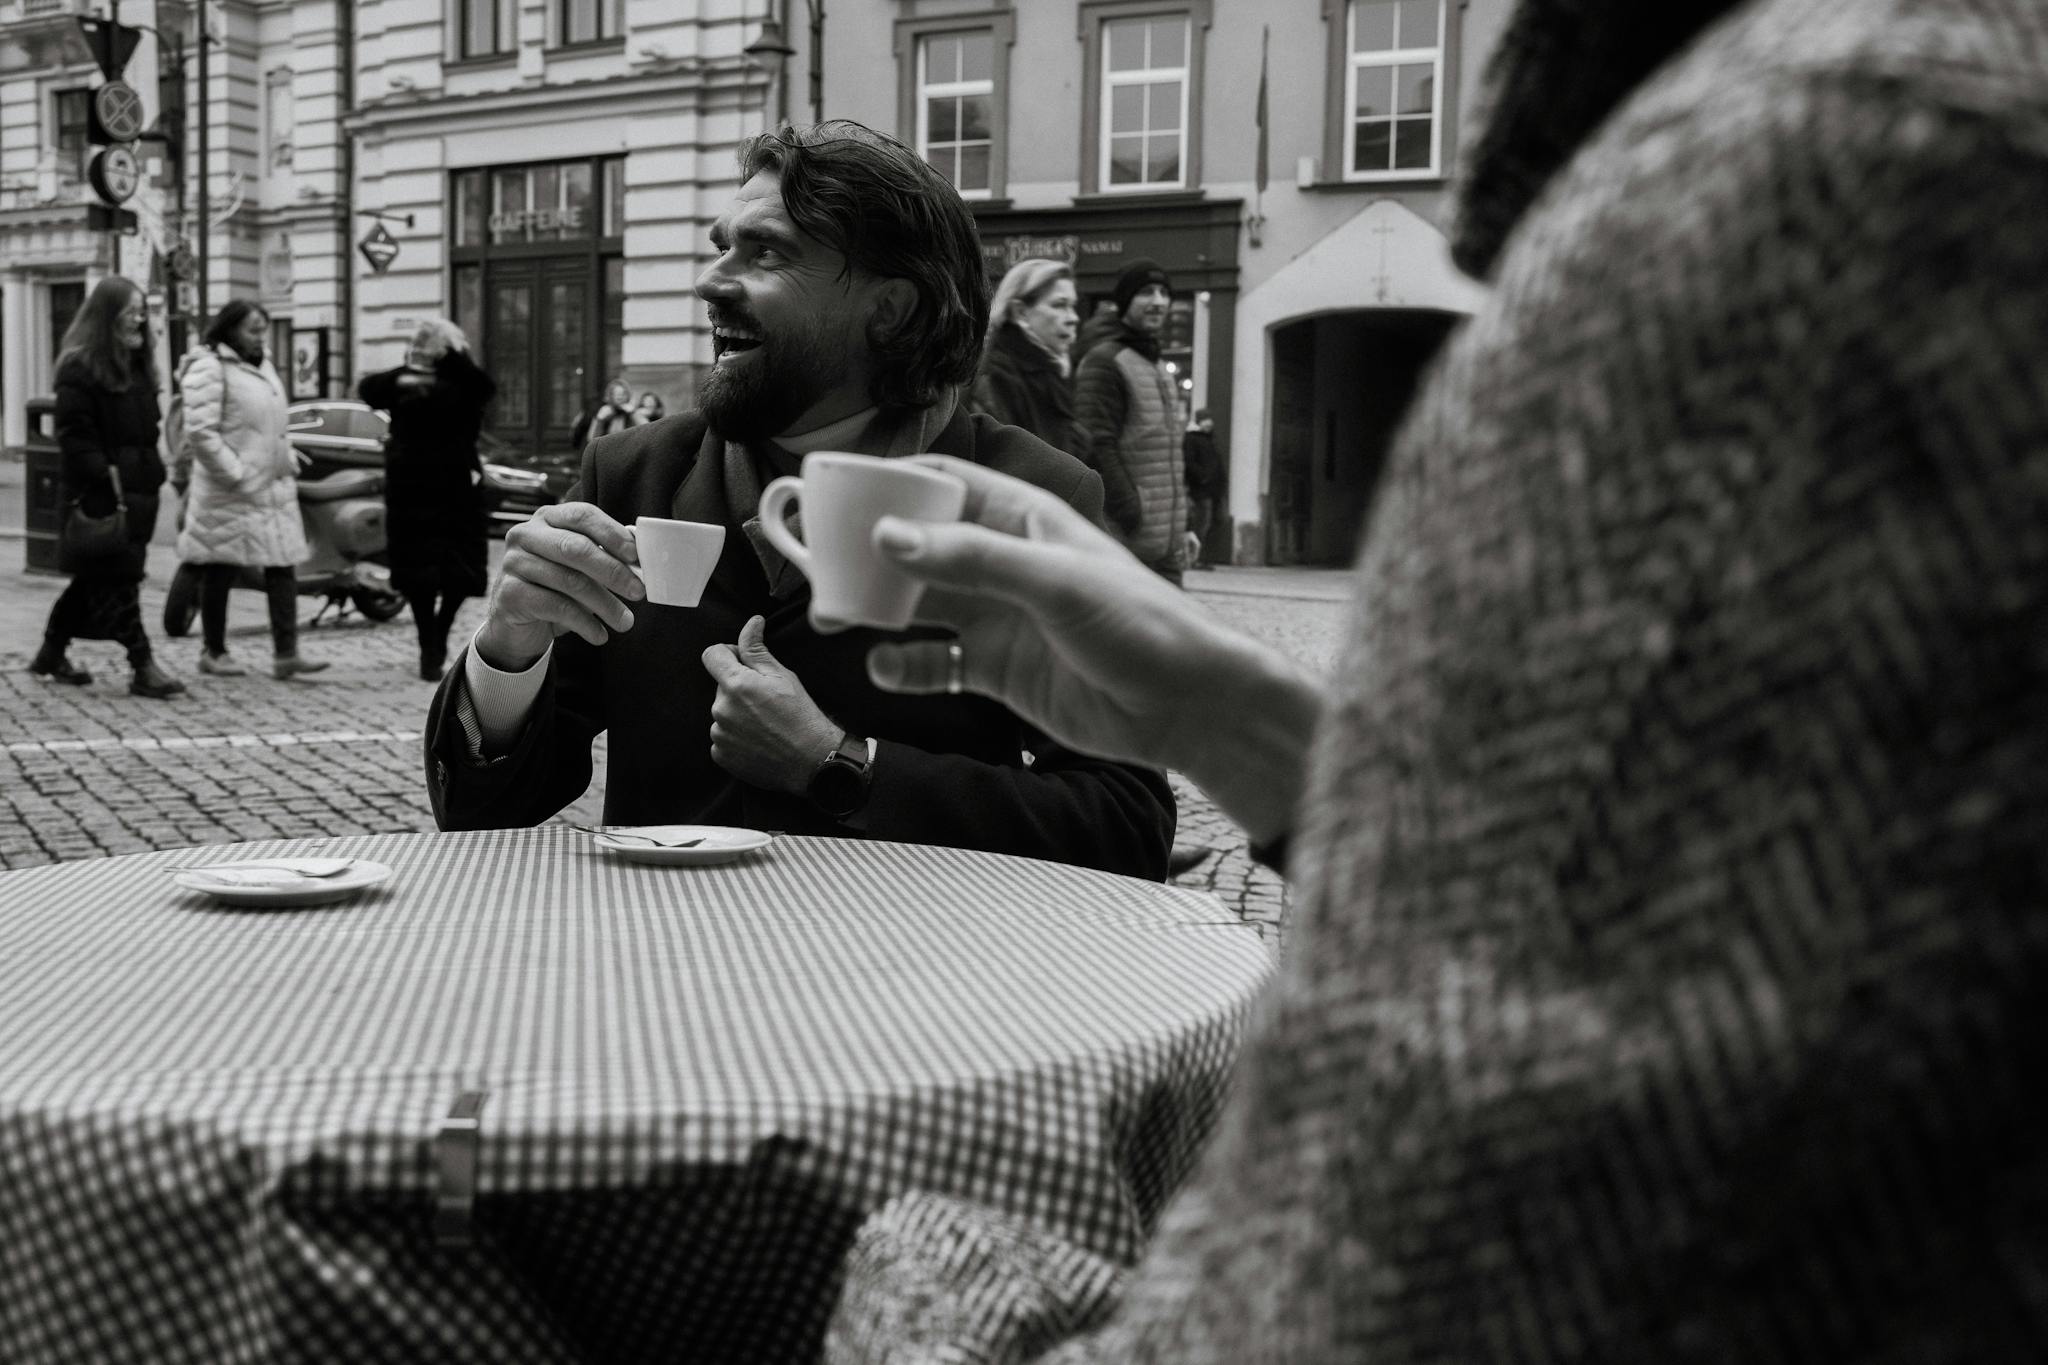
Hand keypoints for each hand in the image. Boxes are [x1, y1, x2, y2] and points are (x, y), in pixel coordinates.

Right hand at [476, 502, 643, 668]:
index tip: (636, 556)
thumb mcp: (580, 568)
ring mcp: (514, 562)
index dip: (612, 533)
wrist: (516, 624)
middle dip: (613, 571)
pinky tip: (600, 635)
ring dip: (605, 604)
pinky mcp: (510, 593)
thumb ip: (604, 555)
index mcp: (547, 519)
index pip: (582, 515)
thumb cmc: (554, 588)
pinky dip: (585, 623)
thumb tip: (640, 559)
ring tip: (625, 622)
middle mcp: (526, 534)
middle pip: (576, 548)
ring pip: (569, 581)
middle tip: (638, 592)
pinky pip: (556, 607)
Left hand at [702, 615, 842, 793]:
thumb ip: (757, 649)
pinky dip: (736, 735)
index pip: (711, 655)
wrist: (811, 761)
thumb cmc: (801, 716)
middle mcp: (721, 709)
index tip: (744, 662)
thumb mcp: (782, 676)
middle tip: (766, 700)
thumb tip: (752, 623)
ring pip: (722, 712)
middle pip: (721, 686)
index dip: (727, 653)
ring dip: (737, 713)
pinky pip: (723, 736)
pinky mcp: (721, 754)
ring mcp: (719, 734)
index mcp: (736, 685)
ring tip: (765, 723)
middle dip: (738, 687)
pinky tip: (759, 740)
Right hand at [862, 456, 1324, 840]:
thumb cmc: (1142, 626)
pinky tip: (884, 668)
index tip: (833, 494)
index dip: (889, 484)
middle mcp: (1005, 562)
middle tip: (816, 565)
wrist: (1186, 707)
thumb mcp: (1053, 581)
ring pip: (921, 604)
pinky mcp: (1001, 670)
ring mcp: (1001, 617)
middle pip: (920, 544)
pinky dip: (909, 665)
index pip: (944, 482)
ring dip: (876, 608)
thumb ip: (970, 558)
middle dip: (868, 552)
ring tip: (831, 617)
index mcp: (1024, 519)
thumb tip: (889, 536)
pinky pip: (940, 662)